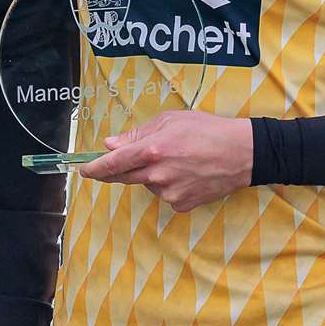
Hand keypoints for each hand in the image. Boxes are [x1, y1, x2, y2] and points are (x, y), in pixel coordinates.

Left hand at [79, 110, 253, 211]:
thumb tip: (111, 145)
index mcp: (151, 150)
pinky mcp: (182, 204)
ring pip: (147, 184)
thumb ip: (137, 134)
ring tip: (177, 159)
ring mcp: (169, 193)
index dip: (93, 168)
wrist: (242, 153)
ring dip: (151, 174)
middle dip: (117, 171)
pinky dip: (169, 185)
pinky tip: (187, 173)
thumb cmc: (206, 129)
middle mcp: (157, 175)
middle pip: (123, 178)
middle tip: (124, 161)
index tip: (82, 170)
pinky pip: (165, 195)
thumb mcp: (170, 121)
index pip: (112, 164)